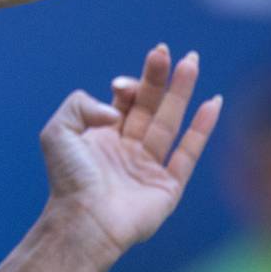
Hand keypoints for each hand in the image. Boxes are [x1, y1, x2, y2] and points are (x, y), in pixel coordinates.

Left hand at [37, 44, 222, 264]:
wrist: (84, 219)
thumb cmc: (68, 179)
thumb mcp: (58, 130)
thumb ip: (80, 104)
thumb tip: (117, 110)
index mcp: (102, 136)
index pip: (123, 102)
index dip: (127, 86)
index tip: (120, 86)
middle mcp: (127, 149)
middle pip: (149, 106)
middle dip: (159, 78)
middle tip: (169, 52)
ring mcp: (149, 167)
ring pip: (170, 122)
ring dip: (182, 92)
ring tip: (193, 62)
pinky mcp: (168, 186)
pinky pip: (189, 153)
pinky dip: (202, 129)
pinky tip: (213, 103)